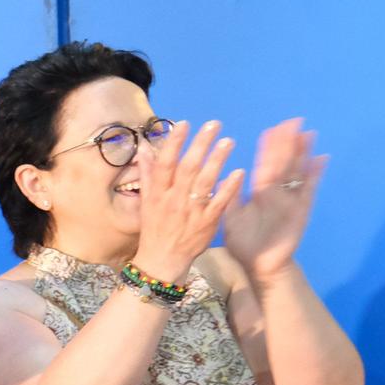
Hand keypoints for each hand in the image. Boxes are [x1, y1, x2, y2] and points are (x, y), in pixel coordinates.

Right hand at [133, 119, 244, 283]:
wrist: (162, 260)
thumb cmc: (154, 228)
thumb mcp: (146, 201)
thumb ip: (148, 174)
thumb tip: (144, 148)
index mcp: (158, 194)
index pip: (165, 164)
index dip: (174, 143)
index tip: (184, 124)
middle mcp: (173, 200)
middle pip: (187, 168)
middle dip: (200, 145)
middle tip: (214, 125)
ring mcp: (191, 211)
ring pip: (204, 183)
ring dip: (217, 161)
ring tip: (228, 142)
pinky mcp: (207, 223)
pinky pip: (219, 203)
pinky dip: (229, 188)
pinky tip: (239, 172)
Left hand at [222, 118, 328, 283]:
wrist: (260, 266)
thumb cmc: (245, 242)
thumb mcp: (231, 218)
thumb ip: (228, 198)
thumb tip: (220, 176)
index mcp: (260, 192)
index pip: (265, 164)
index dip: (269, 148)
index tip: (272, 129)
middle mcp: (277, 193)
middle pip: (284, 163)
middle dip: (288, 143)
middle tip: (293, 121)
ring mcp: (291, 200)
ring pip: (298, 172)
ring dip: (304, 153)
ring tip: (308, 134)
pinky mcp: (301, 212)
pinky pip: (309, 191)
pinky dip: (315, 176)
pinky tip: (322, 159)